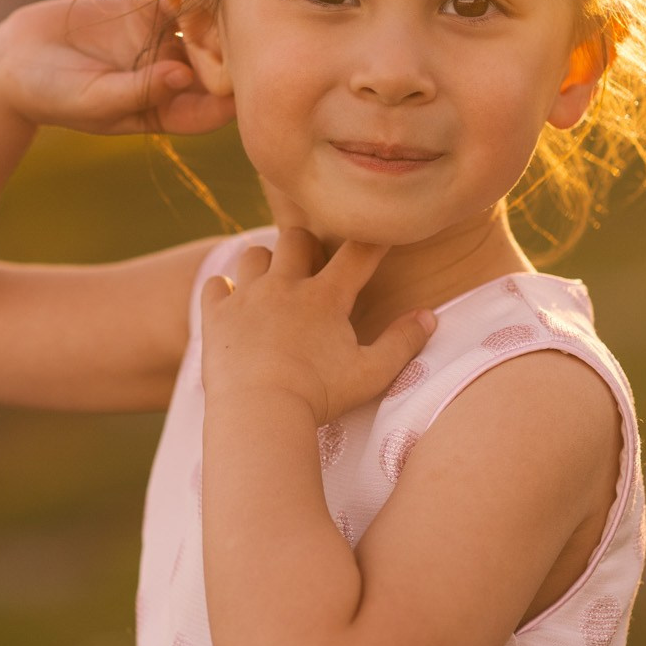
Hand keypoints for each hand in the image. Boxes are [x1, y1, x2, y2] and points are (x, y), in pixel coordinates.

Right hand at [0, 0, 233, 136]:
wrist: (16, 60)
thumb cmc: (53, 95)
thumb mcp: (95, 99)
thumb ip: (139, 90)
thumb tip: (185, 77)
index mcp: (163, 112)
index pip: (207, 110)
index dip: (227, 99)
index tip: (241, 83)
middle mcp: (171, 78)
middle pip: (215, 67)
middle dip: (227, 50)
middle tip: (229, 29)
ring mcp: (163, 44)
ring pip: (204, 29)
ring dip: (212, 15)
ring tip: (210, 0)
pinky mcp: (150, 12)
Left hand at [199, 227, 437, 423]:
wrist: (259, 412)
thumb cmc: (319, 396)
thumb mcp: (371, 374)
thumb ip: (402, 343)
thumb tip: (429, 317)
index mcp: (326, 297)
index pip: (358, 253)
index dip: (373, 240)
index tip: (381, 233)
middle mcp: (284, 286)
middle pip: (296, 237)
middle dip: (307, 245)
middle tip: (311, 268)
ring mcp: (247, 298)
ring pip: (253, 254)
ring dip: (265, 263)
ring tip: (272, 285)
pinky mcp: (216, 317)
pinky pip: (216, 286)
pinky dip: (224, 291)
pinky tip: (233, 304)